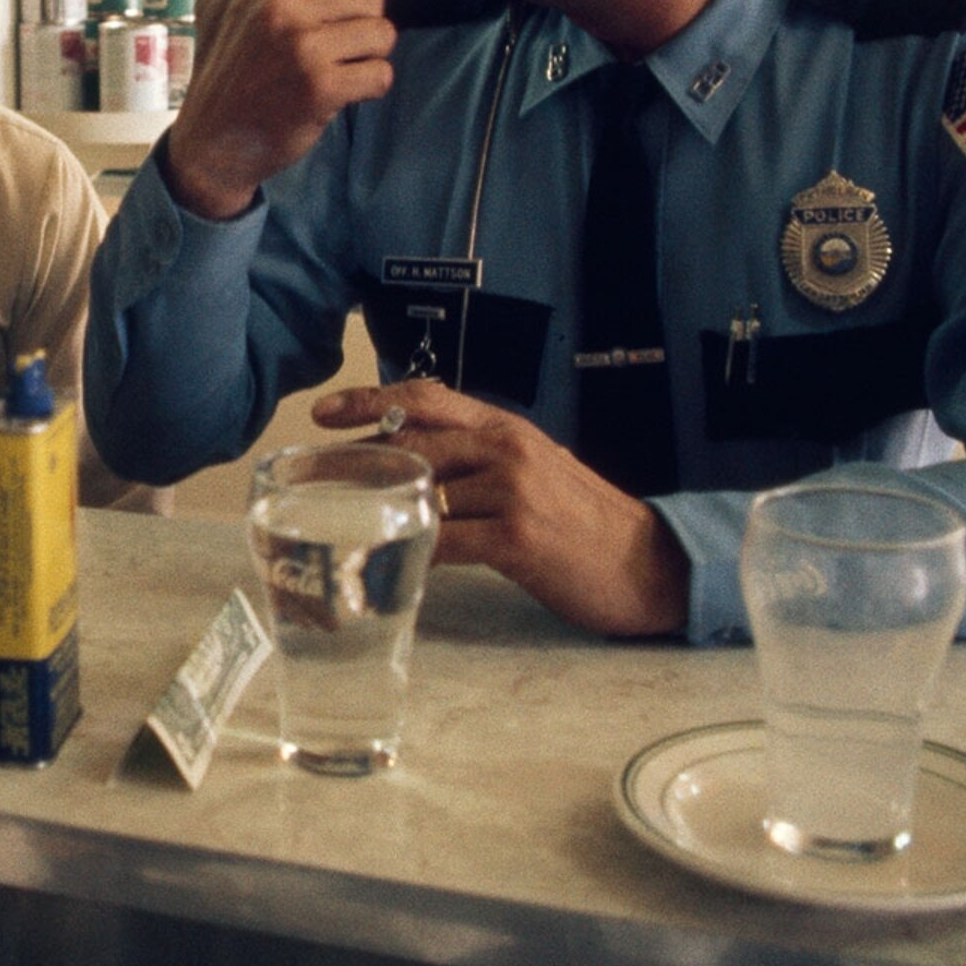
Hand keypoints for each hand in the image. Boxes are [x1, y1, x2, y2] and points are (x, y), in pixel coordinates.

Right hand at [160, 0, 393, 220]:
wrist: (212, 143)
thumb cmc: (220, 65)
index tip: (304, 25)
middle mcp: (280, 5)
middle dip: (355, 29)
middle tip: (319, 55)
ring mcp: (301, 47)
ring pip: (383, 36)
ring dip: (365, 60)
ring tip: (328, 74)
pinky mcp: (320, 88)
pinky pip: (381, 75)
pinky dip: (368, 90)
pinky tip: (334, 97)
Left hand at [312, 379, 689, 637]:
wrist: (649, 564)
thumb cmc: (585, 523)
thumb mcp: (536, 470)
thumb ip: (481, 459)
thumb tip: (416, 462)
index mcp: (508, 429)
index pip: (427, 398)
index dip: (370, 400)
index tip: (324, 414)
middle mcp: (507, 450)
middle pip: (413, 441)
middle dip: (358, 459)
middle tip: (317, 478)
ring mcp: (512, 493)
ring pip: (424, 495)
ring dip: (385, 517)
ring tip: (354, 534)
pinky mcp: (517, 539)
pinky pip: (446, 543)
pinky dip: (418, 555)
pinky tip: (401, 567)